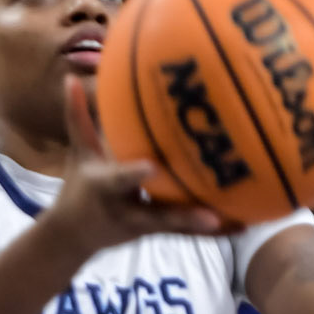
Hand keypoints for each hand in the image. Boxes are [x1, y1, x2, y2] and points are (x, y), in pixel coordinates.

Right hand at [47, 76, 224, 260]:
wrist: (73, 235)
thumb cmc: (79, 186)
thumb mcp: (78, 153)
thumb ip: (77, 116)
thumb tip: (69, 77)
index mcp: (106, 188)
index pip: (119, 180)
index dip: (134, 175)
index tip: (153, 167)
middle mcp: (126, 210)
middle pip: (157, 216)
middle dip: (183, 217)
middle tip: (211, 216)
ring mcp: (144, 225)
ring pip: (178, 228)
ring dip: (207, 228)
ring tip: (241, 224)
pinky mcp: (157, 232)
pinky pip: (187, 232)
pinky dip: (215, 230)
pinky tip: (245, 224)